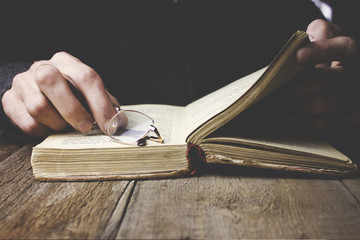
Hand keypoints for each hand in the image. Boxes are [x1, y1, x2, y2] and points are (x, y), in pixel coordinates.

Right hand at [1, 52, 118, 137]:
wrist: (35, 88)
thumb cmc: (69, 91)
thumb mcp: (87, 91)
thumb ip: (103, 102)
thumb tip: (118, 123)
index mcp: (67, 62)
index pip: (86, 77)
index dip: (100, 103)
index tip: (110, 125)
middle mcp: (42, 67)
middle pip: (51, 82)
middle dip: (72, 110)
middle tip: (85, 127)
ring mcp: (23, 82)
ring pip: (38, 106)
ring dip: (57, 124)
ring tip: (65, 127)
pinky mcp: (10, 100)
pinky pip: (27, 123)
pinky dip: (44, 132)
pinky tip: (51, 129)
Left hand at [284, 19, 359, 131]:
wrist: (354, 81)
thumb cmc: (336, 58)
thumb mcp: (333, 38)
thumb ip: (321, 31)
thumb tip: (305, 40)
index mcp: (354, 52)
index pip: (343, 48)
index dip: (321, 51)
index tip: (299, 56)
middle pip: (320, 82)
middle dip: (291, 86)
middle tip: (271, 89)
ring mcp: (359, 100)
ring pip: (318, 106)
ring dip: (293, 105)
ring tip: (277, 102)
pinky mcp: (355, 120)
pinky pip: (320, 124)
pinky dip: (302, 119)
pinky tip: (294, 113)